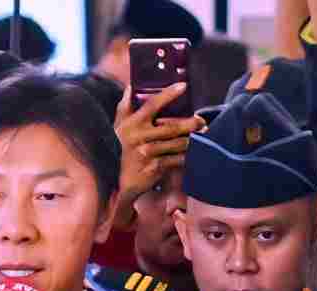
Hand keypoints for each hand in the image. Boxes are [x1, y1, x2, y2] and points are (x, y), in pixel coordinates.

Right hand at [110, 84, 202, 230]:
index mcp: (133, 123)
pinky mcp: (155, 168)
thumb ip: (125, 107)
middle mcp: (141, 137)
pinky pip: (176, 160)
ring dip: (192, 140)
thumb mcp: (118, 126)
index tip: (184, 86)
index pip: (153, 104)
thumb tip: (130, 87)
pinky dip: (186, 156)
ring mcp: (149, 153)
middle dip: (190, 123)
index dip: (169, 94)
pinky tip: (194, 153)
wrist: (113, 179)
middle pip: (172, 127)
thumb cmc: (116, 149)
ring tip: (203, 136)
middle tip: (202, 122)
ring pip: (177, 144)